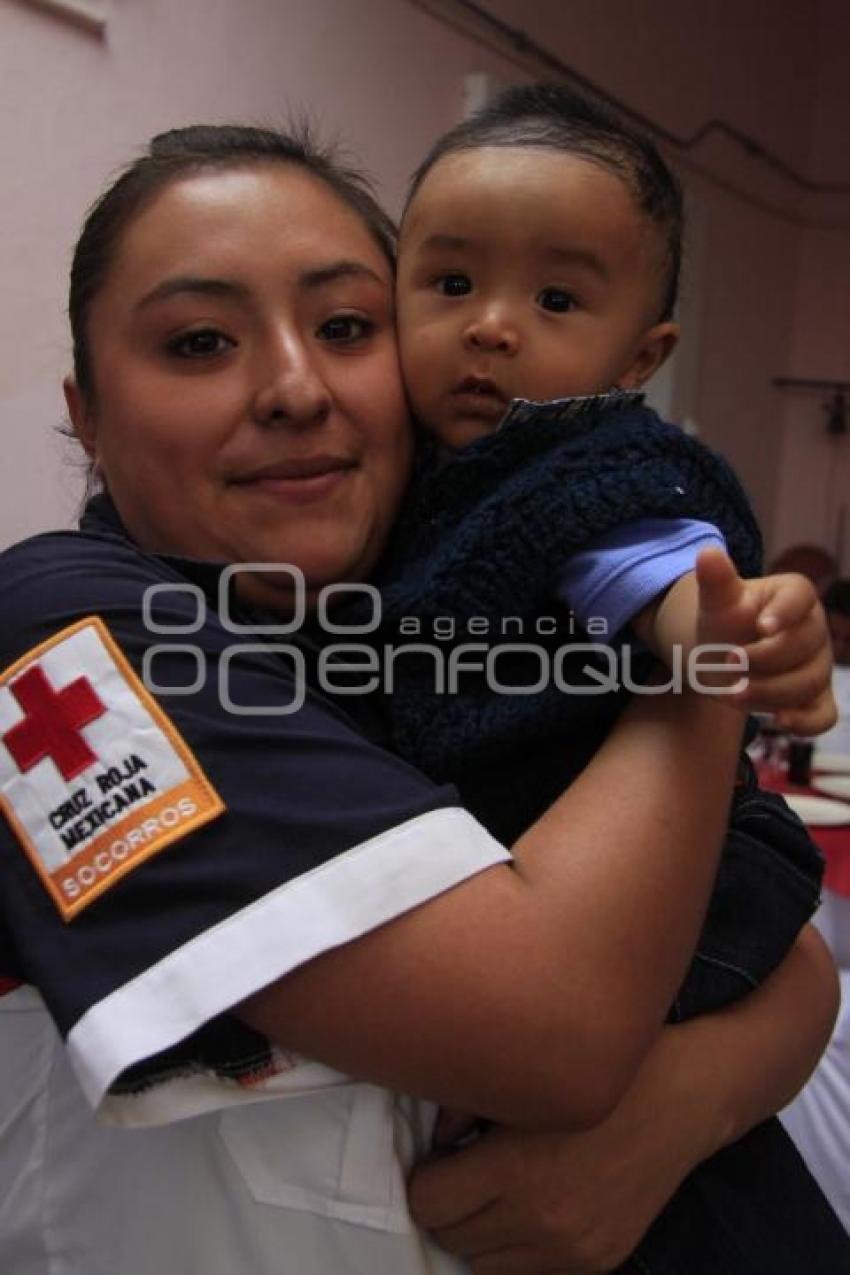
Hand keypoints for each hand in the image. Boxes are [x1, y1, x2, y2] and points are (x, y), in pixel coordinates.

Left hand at [409, 1101, 709, 1272]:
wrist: (684, 1099)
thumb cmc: (603, 1075)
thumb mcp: (528, 1078)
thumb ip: (467, 1107)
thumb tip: (436, 1136)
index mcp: (516, 1169)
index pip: (428, 1201)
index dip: (428, 1175)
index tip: (444, 1154)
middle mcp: (541, 1220)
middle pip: (451, 1238)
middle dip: (448, 1204)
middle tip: (465, 1169)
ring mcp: (572, 1249)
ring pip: (484, 1265)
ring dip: (480, 1232)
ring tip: (498, 1191)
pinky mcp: (598, 1262)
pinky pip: (529, 1271)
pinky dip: (519, 1246)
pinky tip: (534, 1206)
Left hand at [695, 548, 835, 734]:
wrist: (721, 657)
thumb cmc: (724, 623)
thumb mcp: (715, 602)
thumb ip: (715, 580)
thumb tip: (707, 552)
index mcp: (795, 596)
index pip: (801, 598)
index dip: (785, 612)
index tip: (761, 626)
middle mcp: (815, 630)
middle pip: (804, 647)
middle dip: (764, 659)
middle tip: (728, 664)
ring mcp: (818, 666)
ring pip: (809, 683)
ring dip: (770, 692)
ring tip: (731, 694)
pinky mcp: (815, 699)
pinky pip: (822, 715)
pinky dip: (806, 722)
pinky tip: (780, 722)